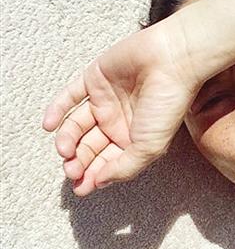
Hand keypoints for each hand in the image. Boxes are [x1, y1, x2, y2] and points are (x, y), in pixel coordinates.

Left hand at [42, 17, 199, 196]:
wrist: (172, 61)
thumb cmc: (169, 103)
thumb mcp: (150, 147)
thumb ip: (124, 168)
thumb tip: (99, 182)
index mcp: (133, 139)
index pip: (106, 162)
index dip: (92, 176)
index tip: (82, 187)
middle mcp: (118, 121)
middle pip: (89, 147)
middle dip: (78, 162)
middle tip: (72, 171)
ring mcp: (105, 99)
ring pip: (76, 125)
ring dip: (66, 140)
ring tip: (64, 150)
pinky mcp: (95, 78)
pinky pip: (70, 96)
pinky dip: (56, 110)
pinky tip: (48, 125)